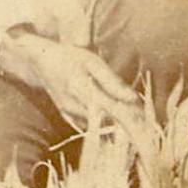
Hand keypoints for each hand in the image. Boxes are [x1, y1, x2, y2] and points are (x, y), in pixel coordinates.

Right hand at [0, 32, 137, 128]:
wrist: (41, 61)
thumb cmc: (69, 57)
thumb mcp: (92, 61)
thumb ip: (111, 81)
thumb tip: (132, 99)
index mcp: (82, 89)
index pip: (112, 111)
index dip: (131, 119)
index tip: (147, 122)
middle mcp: (74, 106)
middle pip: (108, 124)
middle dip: (128, 125)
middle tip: (145, 122)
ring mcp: (69, 115)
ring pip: (99, 130)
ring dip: (117, 128)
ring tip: (133, 122)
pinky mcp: (68, 119)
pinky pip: (90, 130)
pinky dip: (104, 129)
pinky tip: (115, 124)